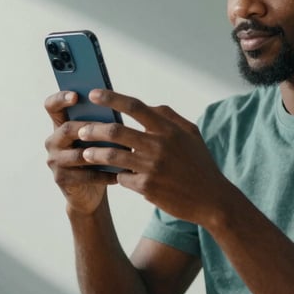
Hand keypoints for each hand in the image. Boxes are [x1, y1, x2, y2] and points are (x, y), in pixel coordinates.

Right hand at [43, 91, 116, 214]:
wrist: (90, 191)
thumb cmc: (97, 157)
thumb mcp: (98, 138)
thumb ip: (100, 123)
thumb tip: (117, 108)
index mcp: (60, 125)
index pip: (52, 106)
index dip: (60, 99)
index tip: (76, 95)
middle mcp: (53, 141)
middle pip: (67, 129)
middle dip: (90, 127)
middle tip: (111, 127)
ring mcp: (54, 161)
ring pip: (77, 154)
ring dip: (100, 153)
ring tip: (121, 153)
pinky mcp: (61, 179)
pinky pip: (84, 175)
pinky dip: (103, 174)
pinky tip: (118, 174)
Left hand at [76, 89, 232, 224]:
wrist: (212, 200)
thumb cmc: (200, 164)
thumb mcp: (191, 134)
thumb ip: (169, 116)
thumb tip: (146, 105)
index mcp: (168, 129)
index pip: (135, 106)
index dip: (112, 98)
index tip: (94, 94)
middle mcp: (159, 145)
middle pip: (116, 131)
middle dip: (93, 129)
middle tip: (81, 129)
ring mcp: (152, 167)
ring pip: (112, 156)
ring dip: (95, 153)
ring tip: (85, 153)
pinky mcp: (147, 188)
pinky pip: (122, 178)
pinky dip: (116, 176)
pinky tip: (113, 175)